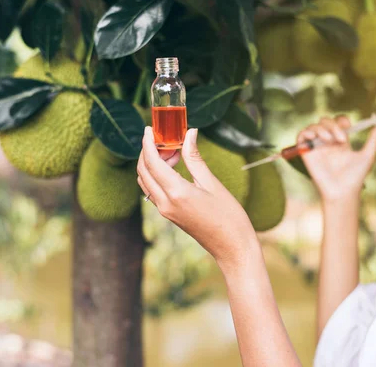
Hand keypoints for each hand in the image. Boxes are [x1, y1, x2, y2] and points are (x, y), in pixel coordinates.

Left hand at [137, 126, 256, 268]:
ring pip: (146, 181)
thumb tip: (189, 133)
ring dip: (152, 163)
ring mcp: (165, 211)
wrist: (232, 247)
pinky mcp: (169, 214)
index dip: (148, 143)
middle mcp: (165, 203)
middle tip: (166, 139)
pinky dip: (157, 175)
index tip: (149, 128)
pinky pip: (153, 190)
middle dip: (148, 151)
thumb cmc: (229, 216)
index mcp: (176, 193)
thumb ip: (195, 157)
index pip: (151, 162)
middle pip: (143, 171)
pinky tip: (175, 168)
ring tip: (174, 153)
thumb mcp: (212, 183)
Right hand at [297, 115, 375, 200]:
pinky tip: (315, 138)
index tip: (348, 129)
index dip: (341, 121)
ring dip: (321, 128)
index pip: (338, 122)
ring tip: (328, 140)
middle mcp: (328, 142)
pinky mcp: (306, 152)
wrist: (342, 191)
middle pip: (326, 121)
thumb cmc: (356, 177)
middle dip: (333, 126)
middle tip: (341, 139)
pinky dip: (306, 132)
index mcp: (341, 142)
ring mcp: (316, 147)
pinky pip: (301, 135)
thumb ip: (374, 139)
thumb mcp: (368, 155)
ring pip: (314, 126)